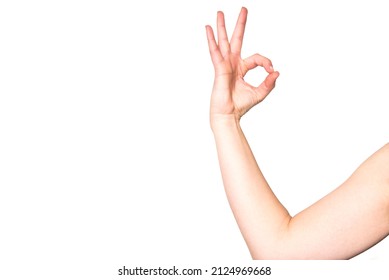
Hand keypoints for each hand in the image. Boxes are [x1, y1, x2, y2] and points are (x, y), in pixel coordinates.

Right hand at [206, 7, 279, 122]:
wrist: (229, 115)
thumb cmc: (240, 106)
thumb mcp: (259, 93)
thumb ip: (269, 82)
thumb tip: (276, 71)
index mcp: (241, 69)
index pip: (256, 58)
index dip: (266, 62)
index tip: (271, 71)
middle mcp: (232, 64)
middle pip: (236, 40)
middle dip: (240, 25)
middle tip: (244, 9)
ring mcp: (225, 65)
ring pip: (224, 42)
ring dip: (222, 27)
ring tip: (220, 13)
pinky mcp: (219, 69)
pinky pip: (215, 52)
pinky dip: (211, 40)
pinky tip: (208, 28)